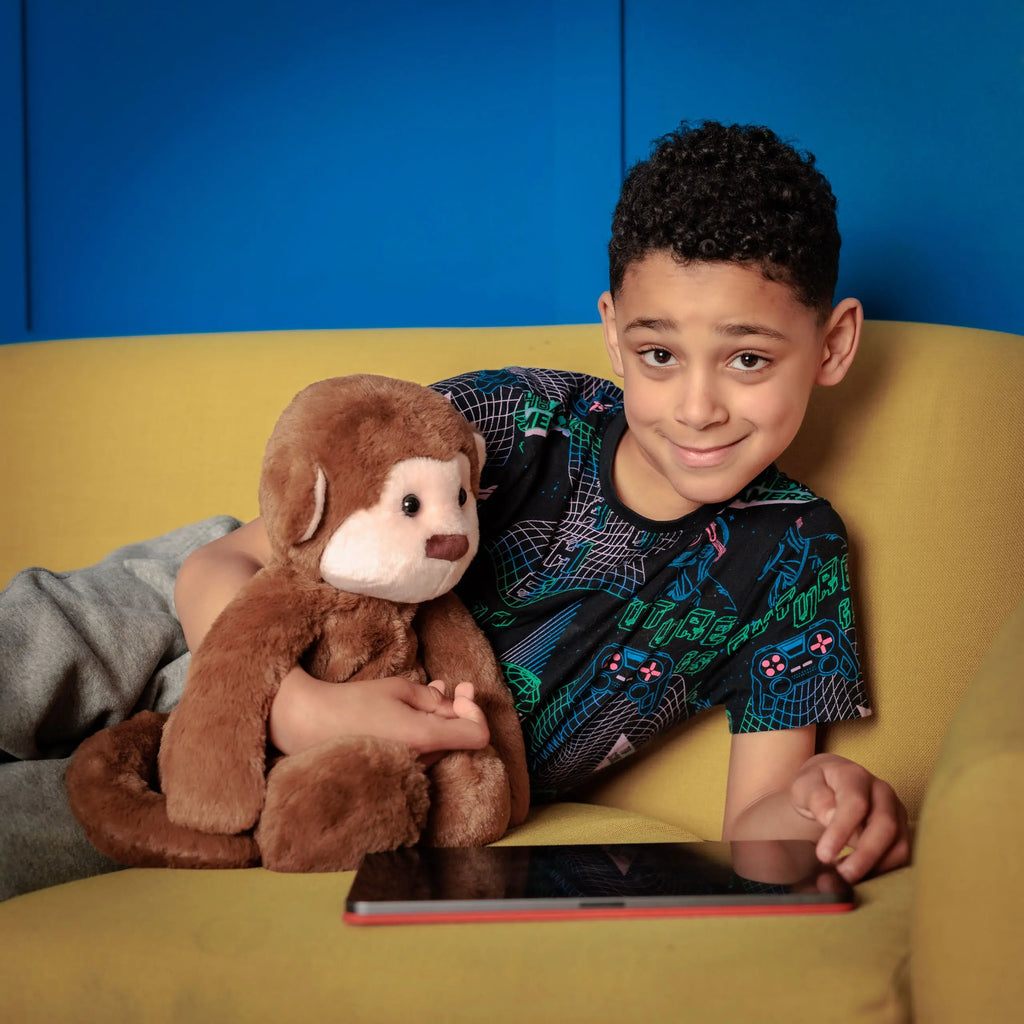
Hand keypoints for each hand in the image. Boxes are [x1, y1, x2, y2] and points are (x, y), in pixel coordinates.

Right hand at [268, 667, 490, 758]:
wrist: (310, 725)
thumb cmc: (354, 703)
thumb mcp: (399, 688)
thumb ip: (434, 698)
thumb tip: (454, 704)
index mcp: (425, 739)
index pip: (478, 735)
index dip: (475, 711)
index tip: (461, 692)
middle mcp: (421, 762)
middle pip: (460, 740)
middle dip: (461, 710)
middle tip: (456, 685)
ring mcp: (408, 771)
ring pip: (442, 744)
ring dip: (444, 718)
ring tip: (435, 690)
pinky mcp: (395, 772)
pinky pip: (423, 751)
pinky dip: (427, 729)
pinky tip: (417, 710)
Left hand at [790, 753, 910, 882]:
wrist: (830, 786)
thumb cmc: (815, 787)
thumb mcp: (803, 787)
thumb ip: (815, 798)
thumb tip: (830, 816)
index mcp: (855, 776)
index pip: (855, 803)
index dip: (841, 831)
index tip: (823, 855)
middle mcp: (882, 792)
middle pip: (885, 826)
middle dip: (865, 856)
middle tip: (842, 877)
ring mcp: (896, 811)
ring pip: (899, 845)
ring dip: (875, 868)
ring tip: (845, 879)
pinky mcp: (902, 831)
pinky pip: (900, 857)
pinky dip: (881, 871)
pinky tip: (857, 876)